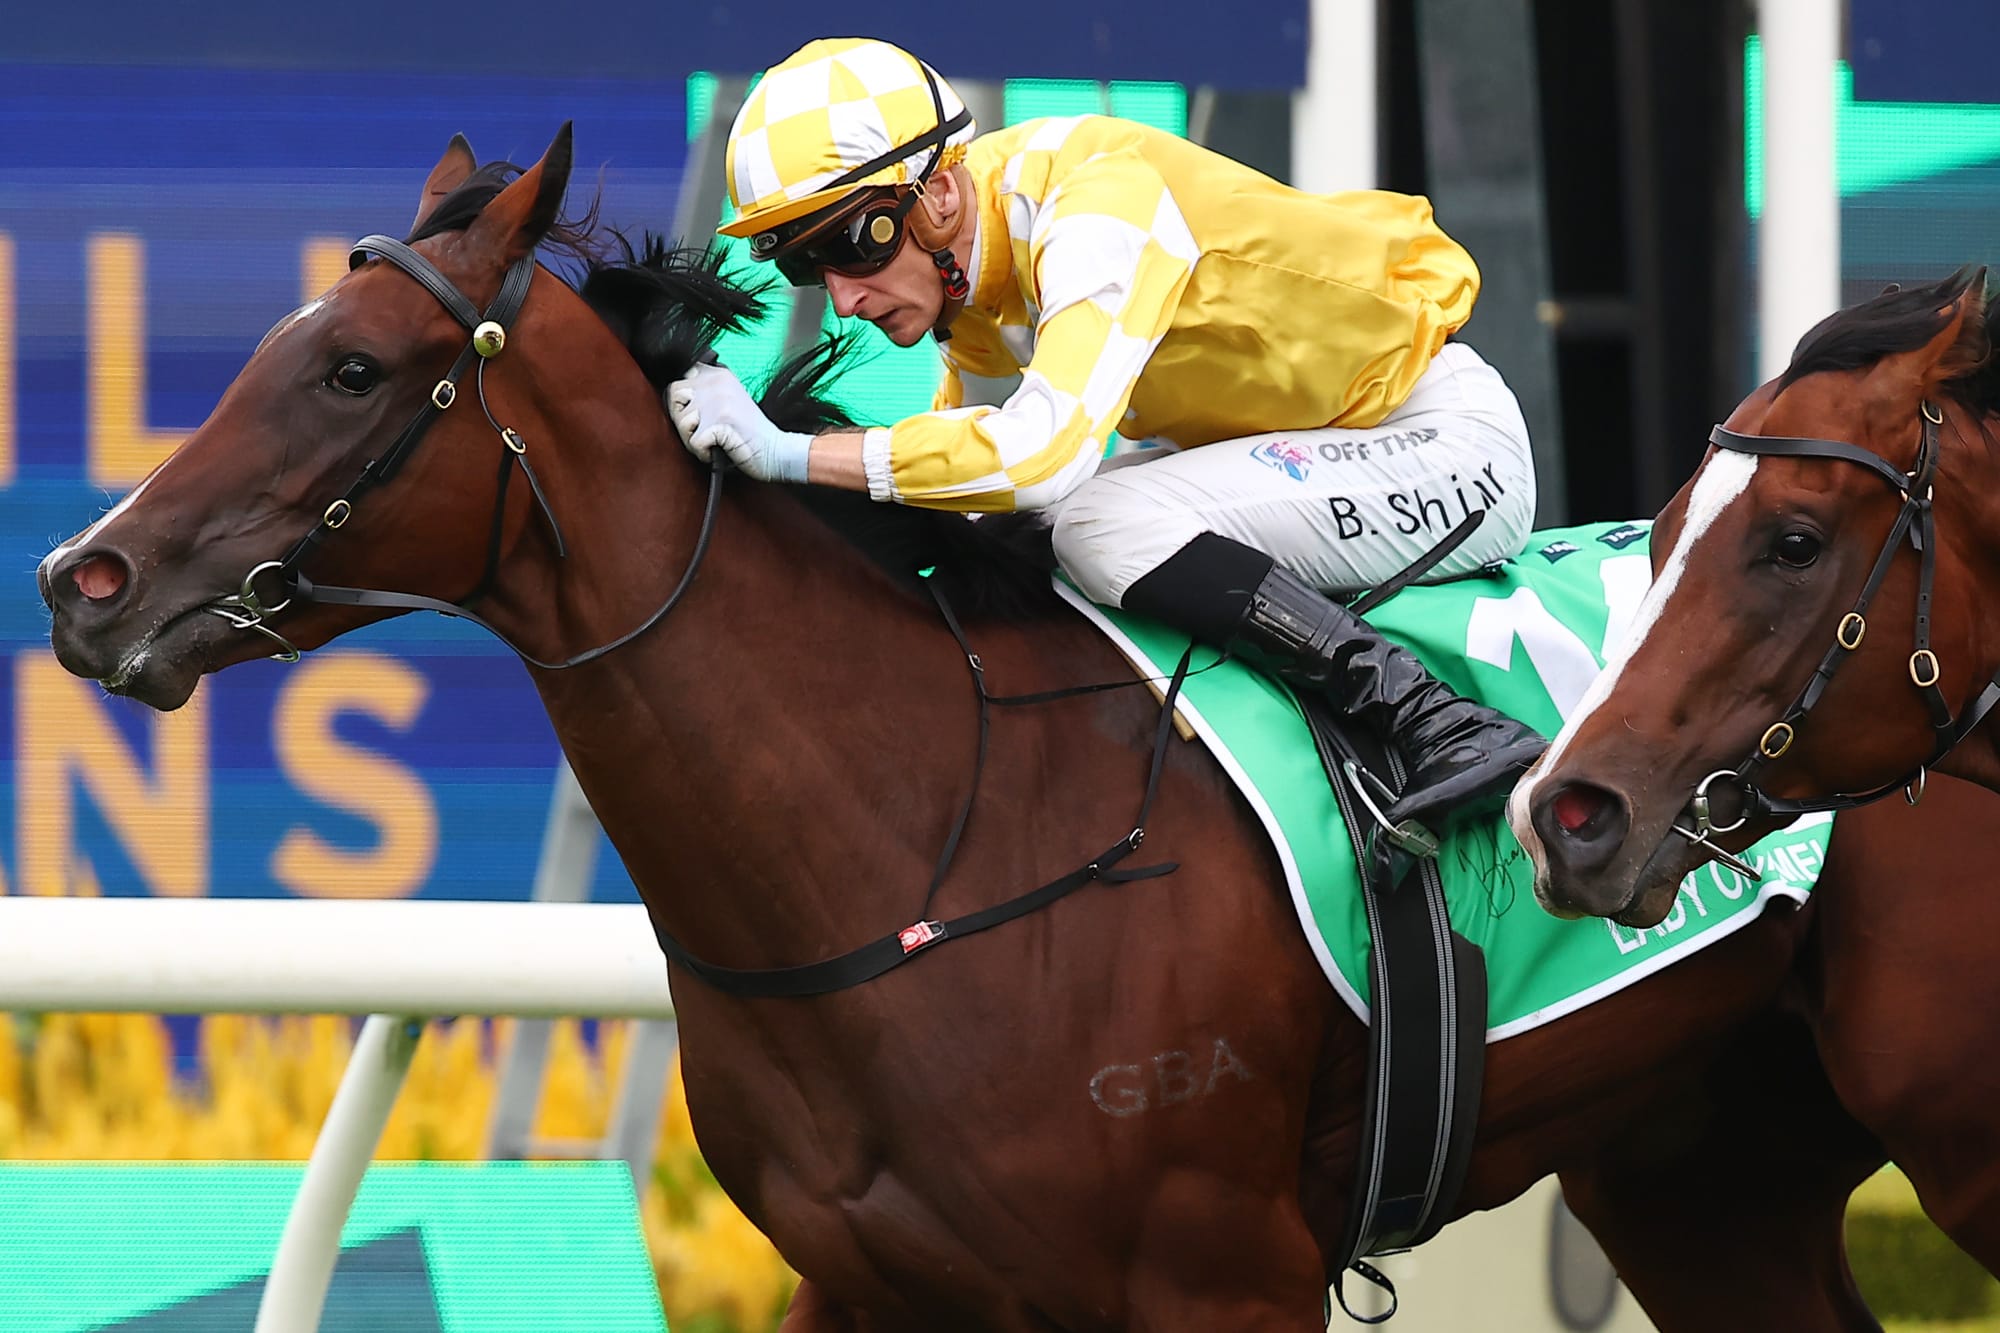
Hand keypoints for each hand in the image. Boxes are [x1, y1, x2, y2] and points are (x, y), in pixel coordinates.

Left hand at [666, 363, 812, 483]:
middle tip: (703, 433)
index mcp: (717, 374)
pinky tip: (721, 451)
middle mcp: (716, 382)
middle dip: (683, 421)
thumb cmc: (748, 433)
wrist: (777, 451)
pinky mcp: (721, 422)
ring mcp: (718, 401)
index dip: (683, 404)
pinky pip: (694, 443)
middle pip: (674, 397)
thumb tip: (672, 395)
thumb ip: (703, 392)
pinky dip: (704, 454)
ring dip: (693, 440)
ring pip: (681, 422)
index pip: (678, 381)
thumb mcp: (727, 401)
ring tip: (714, 443)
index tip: (699, 417)